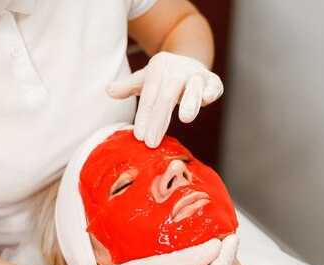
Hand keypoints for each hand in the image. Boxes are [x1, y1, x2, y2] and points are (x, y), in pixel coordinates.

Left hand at [107, 51, 223, 147]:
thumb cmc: (164, 78)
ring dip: (189, 102)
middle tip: (152, 142)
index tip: (139, 135)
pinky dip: (211, 92)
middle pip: (167, 94)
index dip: (144, 115)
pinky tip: (208, 100)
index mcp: (159, 66)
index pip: (150, 93)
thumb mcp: (145, 80)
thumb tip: (109, 91)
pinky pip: (214, 86)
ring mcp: (197, 74)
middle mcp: (178, 68)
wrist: (189, 62)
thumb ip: (129, 87)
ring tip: (184, 119)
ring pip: (193, 88)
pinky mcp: (213, 81)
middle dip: (159, 119)